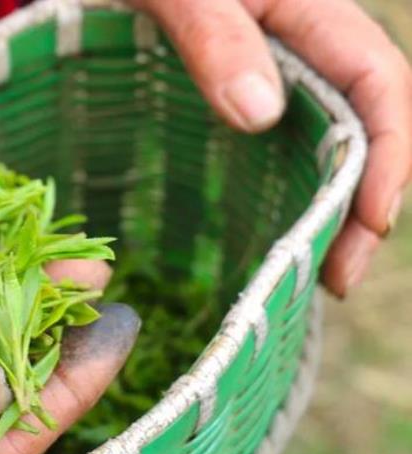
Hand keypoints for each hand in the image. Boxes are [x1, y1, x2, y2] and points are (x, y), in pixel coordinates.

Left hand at [135, 0, 411, 295]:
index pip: (377, 80)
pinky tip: (271, 230)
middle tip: (339, 278)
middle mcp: (302, 47)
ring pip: (324, 143)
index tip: (370, 221)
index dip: (389, 153)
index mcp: (307, 9)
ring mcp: (272, 75)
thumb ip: (213, 36)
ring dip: (329, 209)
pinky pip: (278, 147)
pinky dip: (285, 191)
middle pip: (362, 125)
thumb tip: (260, 113)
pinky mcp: (239, 97)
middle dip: (362, 203)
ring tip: (312, 273)